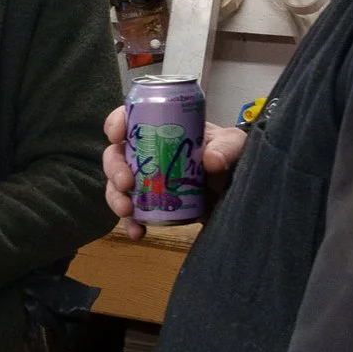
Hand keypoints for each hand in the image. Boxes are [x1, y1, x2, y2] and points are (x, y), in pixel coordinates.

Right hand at [102, 104, 249, 241]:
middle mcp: (148, 153)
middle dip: (114, 168)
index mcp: (161, 129)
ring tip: (126, 210)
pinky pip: (132, 214)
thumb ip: (226, 148)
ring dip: (115, 197)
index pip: (131, 119)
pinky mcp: (152, 205)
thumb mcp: (233, 144)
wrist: (239, 191)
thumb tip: (210, 161)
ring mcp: (147, 180)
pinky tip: (137, 232)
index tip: (117, 136)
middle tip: (126, 183)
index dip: (116, 124)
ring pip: (116, 185)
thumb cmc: (231, 157)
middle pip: (116, 154)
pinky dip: (130, 223)